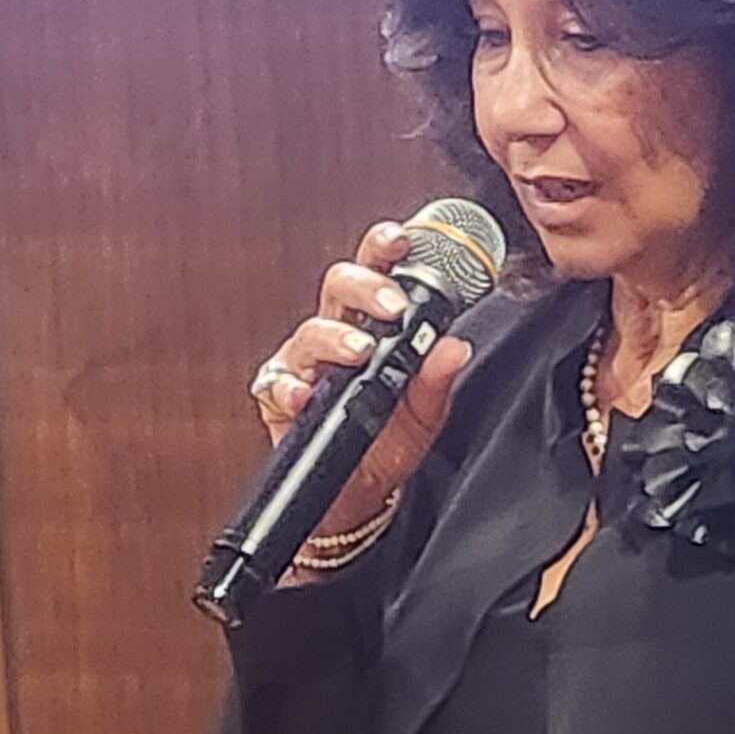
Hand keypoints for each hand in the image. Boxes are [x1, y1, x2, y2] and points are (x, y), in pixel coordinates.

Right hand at [248, 221, 475, 535]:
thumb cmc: (387, 443)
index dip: (384, 248)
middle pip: (338, 286)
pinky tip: (305, 395)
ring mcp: (305, 364)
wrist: (357, 494)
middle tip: (392, 305)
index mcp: (373, 325)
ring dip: (335, 337)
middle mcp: (336, 335)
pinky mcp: (280, 397)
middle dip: (365, 286)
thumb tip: (457, 347)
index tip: (403, 239)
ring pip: (309, 331)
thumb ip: (437, 378)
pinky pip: (277, 384)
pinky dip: (290, 388)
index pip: (377, 273)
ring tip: (359, 351)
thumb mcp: (424, 413)